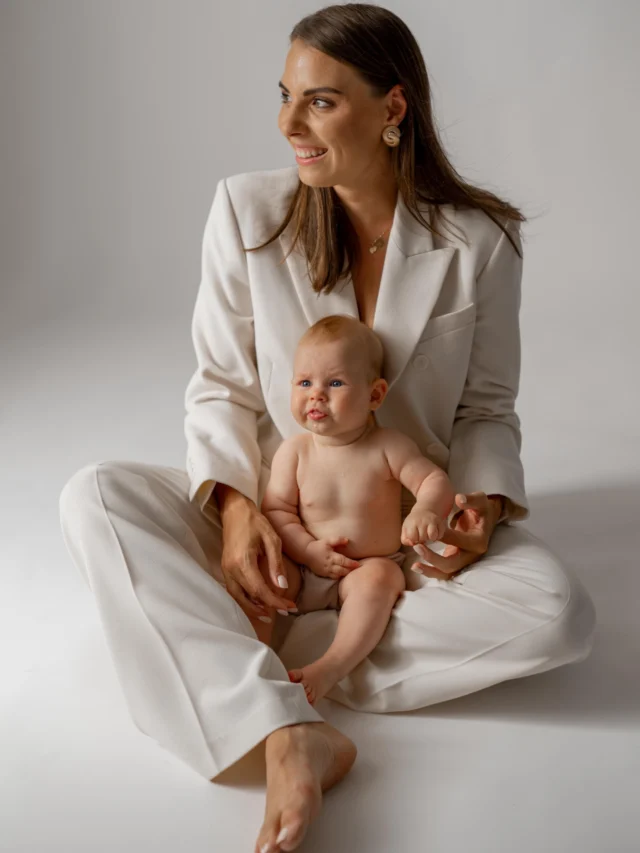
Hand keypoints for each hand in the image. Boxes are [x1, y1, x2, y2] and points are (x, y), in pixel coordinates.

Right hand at [218, 498, 297, 618]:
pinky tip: (258, 602)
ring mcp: (225, 570)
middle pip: (247, 598)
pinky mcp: (225, 569)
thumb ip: (276, 564)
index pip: (259, 590)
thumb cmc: (255, 522)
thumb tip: (282, 587)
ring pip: (238, 597)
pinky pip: (234, 591)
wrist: (234, 511)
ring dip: (253, 608)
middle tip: (285, 611)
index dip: (275, 602)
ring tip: (270, 613)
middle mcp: (231, 569)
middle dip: (267, 608)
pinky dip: (246, 600)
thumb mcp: (272, 539)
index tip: (290, 607)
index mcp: (243, 562)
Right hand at [304, 537, 360, 579]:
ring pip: (338, 575)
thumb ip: (338, 540)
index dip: (351, 563)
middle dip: (350, 570)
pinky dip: (339, 576)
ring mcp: (326, 571)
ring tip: (351, 572)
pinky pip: (333, 577)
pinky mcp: (323, 574)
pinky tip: (343, 574)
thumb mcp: (328, 541)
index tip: (358, 564)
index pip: (343, 561)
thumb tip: (347, 540)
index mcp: (331, 556)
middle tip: (357, 569)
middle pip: (342, 570)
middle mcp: (329, 565)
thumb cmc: (318, 546)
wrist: (306, 553)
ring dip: (345, 574)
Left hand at [401, 507, 446, 545]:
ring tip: (428, 536)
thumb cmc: (413, 523)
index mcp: (411, 523)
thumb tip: (412, 544)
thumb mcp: (405, 530)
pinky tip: (434, 534)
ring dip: (430, 539)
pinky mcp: (440, 522)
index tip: (415, 537)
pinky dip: (437, 537)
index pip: (412, 538)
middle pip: (422, 538)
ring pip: (432, 537)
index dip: (414, 540)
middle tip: (421, 536)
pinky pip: (440, 535)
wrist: (423, 511)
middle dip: (422, 540)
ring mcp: (431, 521)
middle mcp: (422, 521)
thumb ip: (405, 540)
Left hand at [413, 491, 503, 579]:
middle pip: (452, 564)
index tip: (430, 529)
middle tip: (417, 546)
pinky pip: (444, 571)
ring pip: (447, 572)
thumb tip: (459, 499)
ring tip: (414, 565)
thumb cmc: (481, 509)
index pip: (459, 541)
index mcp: (478, 541)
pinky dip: (431, 571)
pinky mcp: (457, 563)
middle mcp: (472, 556)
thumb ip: (471, 499)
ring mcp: (465, 562)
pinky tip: (416, 566)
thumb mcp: (481, 500)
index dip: (443, 536)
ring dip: (430, 570)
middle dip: (433, 558)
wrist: (485, 520)